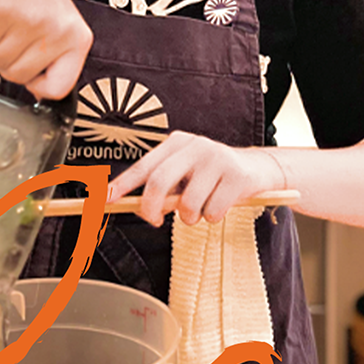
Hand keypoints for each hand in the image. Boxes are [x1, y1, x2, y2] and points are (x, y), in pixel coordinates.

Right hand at [0, 0, 92, 98]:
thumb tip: (38, 92)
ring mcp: (31, 21)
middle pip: (19, 77)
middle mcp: (58, 31)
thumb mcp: (59, 27)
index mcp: (79, 38)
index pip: (59, 88)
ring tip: (1, 28)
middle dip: (7, 63)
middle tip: (11, 40)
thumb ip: (54, 60)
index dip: (38, 85)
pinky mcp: (3, 12)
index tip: (31, 74)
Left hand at [107, 133, 282, 225]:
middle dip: (151, 208)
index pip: (143, 166)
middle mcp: (195, 146)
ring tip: (201, 209)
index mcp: (177, 142)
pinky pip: (212, 212)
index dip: (122, 184)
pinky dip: (213, 217)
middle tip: (155, 220)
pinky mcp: (236, 176)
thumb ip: (163, 186)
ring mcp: (216, 159)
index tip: (104, 199)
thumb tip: (134, 207)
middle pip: (159, 182)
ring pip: (187, 204)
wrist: (258, 169)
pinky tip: (221, 204)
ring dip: (190, 218)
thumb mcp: (186, 173)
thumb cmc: (213, 175)